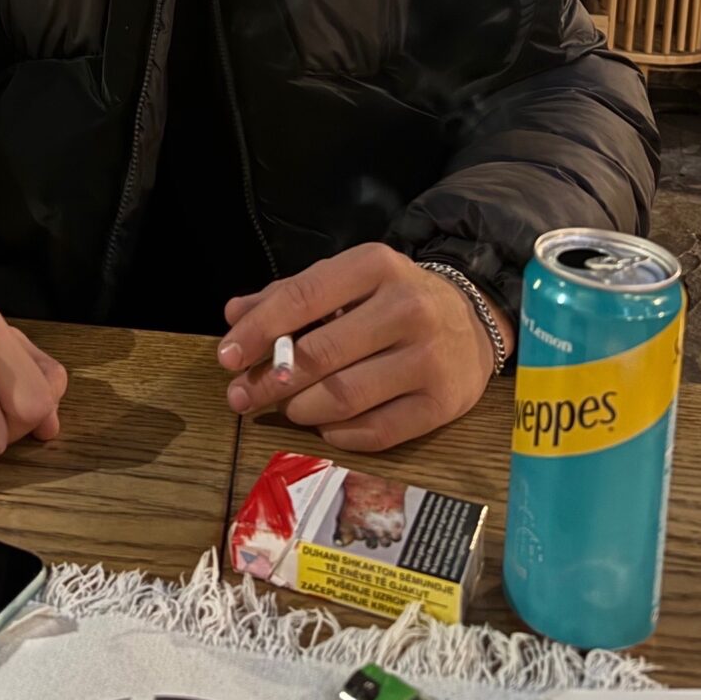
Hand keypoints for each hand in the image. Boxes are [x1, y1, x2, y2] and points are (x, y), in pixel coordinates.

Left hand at [217, 244, 510, 452]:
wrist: (474, 321)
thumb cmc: (394, 300)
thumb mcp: (348, 282)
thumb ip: (290, 295)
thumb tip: (234, 315)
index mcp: (377, 266)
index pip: (304, 297)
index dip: (258, 331)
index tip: (227, 357)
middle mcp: (407, 308)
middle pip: (319, 354)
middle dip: (270, 380)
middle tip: (242, 395)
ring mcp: (428, 358)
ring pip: (343, 397)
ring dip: (300, 409)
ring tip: (287, 407)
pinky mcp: (442, 403)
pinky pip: (375, 432)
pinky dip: (338, 433)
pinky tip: (325, 424)